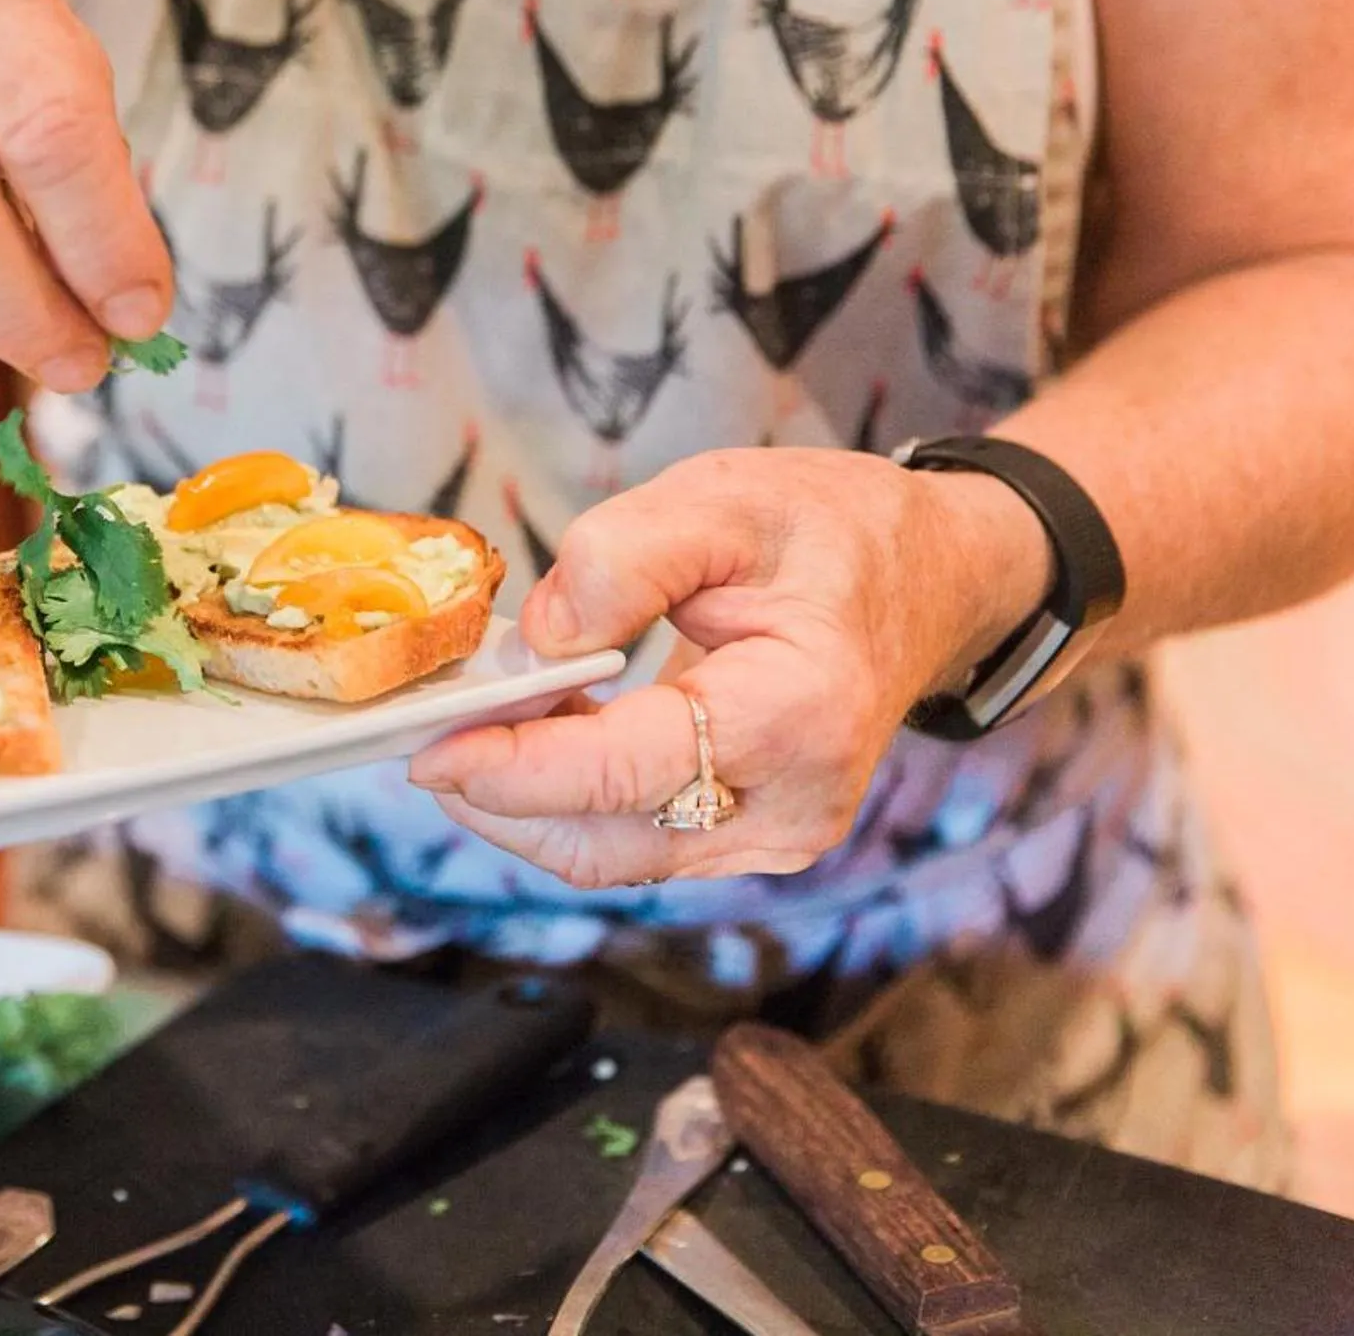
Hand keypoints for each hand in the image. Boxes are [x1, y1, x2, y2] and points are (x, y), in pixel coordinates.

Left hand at [408, 449, 1051, 888]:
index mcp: (798, 714)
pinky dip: (564, 799)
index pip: (622, 773)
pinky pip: (628, 840)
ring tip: (476, 720)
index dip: (512, 768)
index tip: (427, 748)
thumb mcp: (724, 499)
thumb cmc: (831, 533)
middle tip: (425, 729)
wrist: (929, 579)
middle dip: (496, 795)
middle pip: (599, 839)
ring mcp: (774, 838)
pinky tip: (535, 733)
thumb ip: (619, 559)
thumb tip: (535, 645)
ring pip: (604, 855)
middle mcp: (792, 805)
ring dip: (521, 801)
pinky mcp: (747, 841)